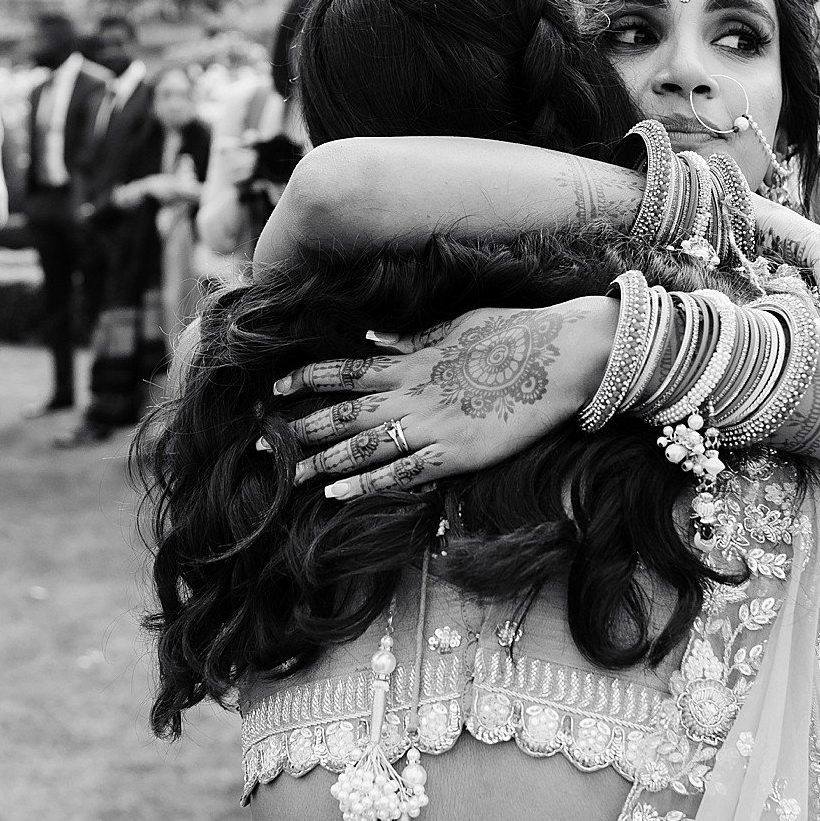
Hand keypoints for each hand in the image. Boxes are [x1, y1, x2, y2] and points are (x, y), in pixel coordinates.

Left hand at [270, 297, 616, 499]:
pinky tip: (334, 495)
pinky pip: (401, 472)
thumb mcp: (455, 325)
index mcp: (410, 358)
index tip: (271, 392)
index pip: (342, 369)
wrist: (562, 353)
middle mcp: (410, 390)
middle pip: (340, 413)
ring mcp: (431, 423)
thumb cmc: (515, 333)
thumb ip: (415, 338)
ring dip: (318, 462)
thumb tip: (381, 339)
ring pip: (361, 446)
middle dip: (296, 429)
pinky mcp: (456, 451)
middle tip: (257, 446)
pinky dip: (365, 484)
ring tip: (284, 477)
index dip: (303, 380)